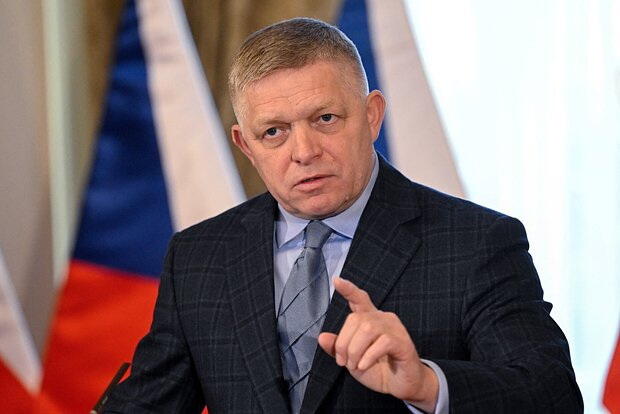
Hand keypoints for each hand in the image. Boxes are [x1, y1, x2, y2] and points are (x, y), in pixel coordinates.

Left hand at [318, 278, 437, 411]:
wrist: (400, 387)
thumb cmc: (377, 369)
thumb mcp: (351, 360)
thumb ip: (337, 348)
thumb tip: (321, 337)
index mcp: (370, 319)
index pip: (359, 299)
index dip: (348, 290)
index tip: (336, 280)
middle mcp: (383, 318)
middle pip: (356, 318)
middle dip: (344, 342)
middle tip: (344, 362)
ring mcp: (395, 328)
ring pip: (367, 329)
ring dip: (355, 350)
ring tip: (355, 365)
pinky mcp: (403, 342)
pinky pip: (382, 342)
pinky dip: (368, 356)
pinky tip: (364, 366)